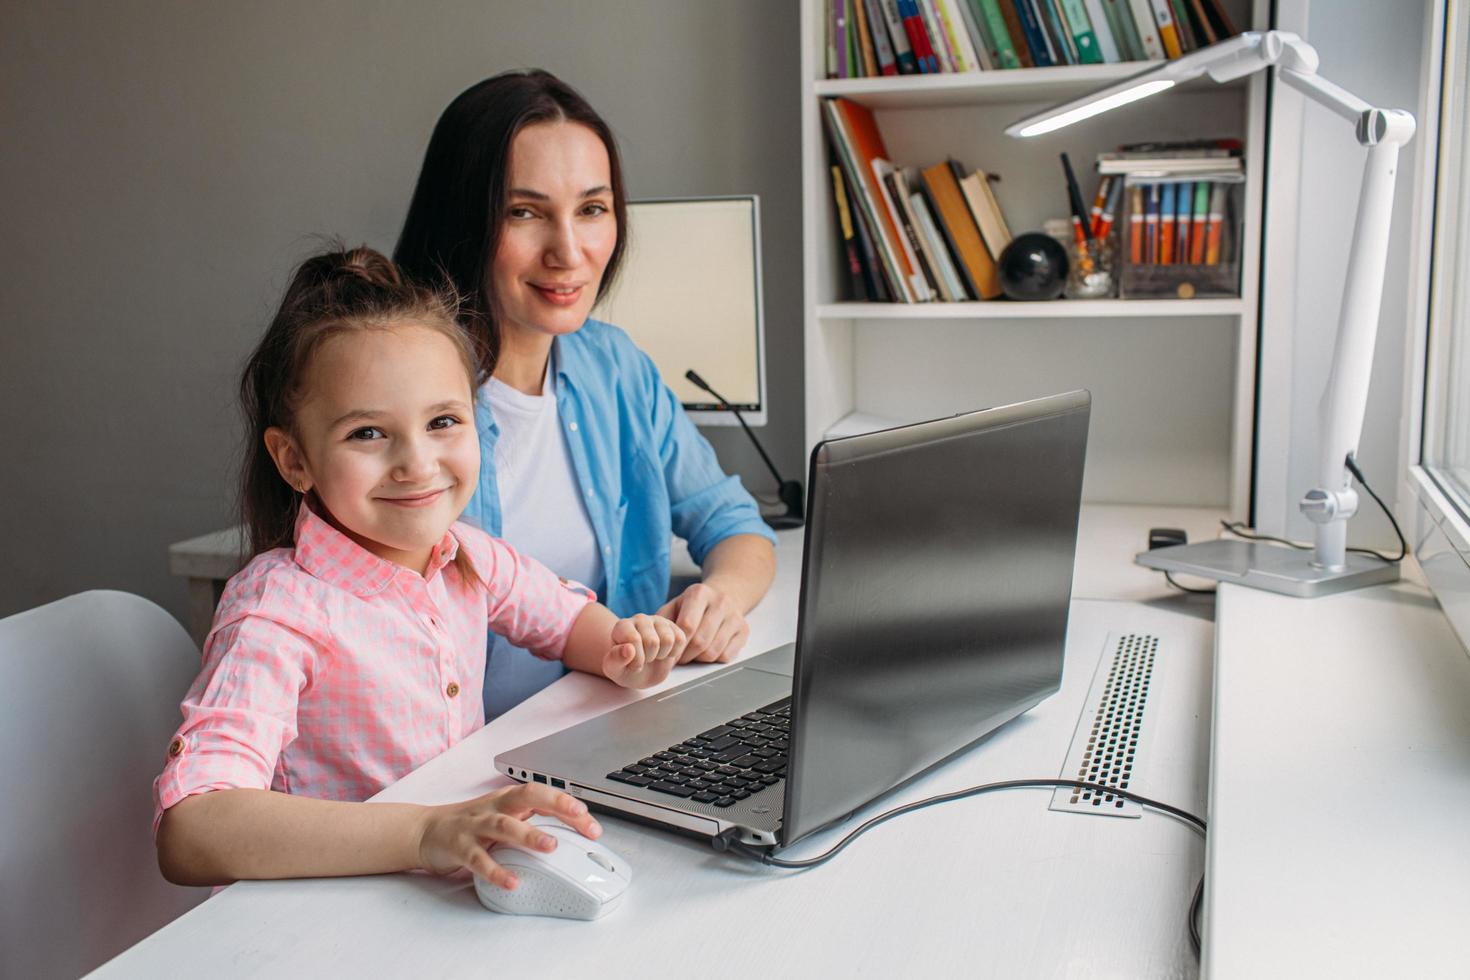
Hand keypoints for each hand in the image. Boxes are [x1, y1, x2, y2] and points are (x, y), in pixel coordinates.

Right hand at [414, 783, 599, 889]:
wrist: (425, 830)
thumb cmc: (472, 824)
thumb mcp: (504, 816)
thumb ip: (532, 821)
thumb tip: (571, 834)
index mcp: (509, 799)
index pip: (545, 795)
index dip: (570, 806)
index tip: (592, 826)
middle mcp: (495, 807)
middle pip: (528, 796)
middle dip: (556, 804)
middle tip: (581, 818)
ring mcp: (476, 825)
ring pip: (505, 825)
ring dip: (529, 835)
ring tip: (551, 847)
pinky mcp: (459, 846)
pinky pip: (479, 859)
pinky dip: (496, 870)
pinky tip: (512, 881)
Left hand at [602, 613, 686, 688]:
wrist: (641, 671)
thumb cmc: (626, 668)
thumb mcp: (615, 670)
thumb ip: (615, 660)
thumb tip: (628, 649)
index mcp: (622, 626)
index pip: (634, 640)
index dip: (636, 659)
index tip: (631, 664)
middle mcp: (640, 619)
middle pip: (652, 642)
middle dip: (649, 658)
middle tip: (643, 660)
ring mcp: (658, 621)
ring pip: (668, 640)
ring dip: (662, 655)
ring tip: (654, 656)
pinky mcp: (673, 627)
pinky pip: (681, 640)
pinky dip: (674, 653)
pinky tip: (664, 653)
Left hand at [657, 582, 750, 663]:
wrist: (725, 595)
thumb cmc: (693, 606)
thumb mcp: (675, 605)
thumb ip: (661, 620)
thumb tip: (654, 640)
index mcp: (699, 593)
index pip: (687, 625)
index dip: (676, 643)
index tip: (669, 650)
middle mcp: (720, 602)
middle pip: (700, 641)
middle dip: (685, 655)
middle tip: (679, 657)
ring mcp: (735, 616)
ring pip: (713, 651)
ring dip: (698, 659)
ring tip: (691, 654)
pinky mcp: (743, 630)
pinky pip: (726, 656)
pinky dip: (713, 659)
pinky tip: (707, 651)